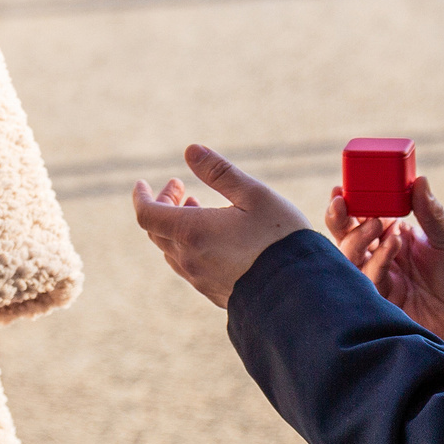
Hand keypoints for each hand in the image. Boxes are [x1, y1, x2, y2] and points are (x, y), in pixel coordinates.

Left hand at [132, 145, 310, 307]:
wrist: (300, 292)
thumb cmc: (280, 238)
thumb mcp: (254, 194)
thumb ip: (219, 172)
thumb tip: (190, 150)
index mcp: (192, 232)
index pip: (147, 214)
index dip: (142, 196)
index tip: (143, 182)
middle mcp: (189, 259)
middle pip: (157, 231)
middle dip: (163, 205)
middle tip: (181, 188)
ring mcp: (200, 280)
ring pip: (173, 250)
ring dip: (176, 225)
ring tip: (195, 206)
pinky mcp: (214, 293)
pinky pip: (190, 266)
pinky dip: (189, 244)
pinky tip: (212, 236)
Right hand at [327, 177, 443, 350]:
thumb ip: (431, 212)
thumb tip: (419, 180)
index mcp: (394, 236)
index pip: (361, 218)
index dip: (347, 206)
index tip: (340, 192)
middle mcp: (382, 257)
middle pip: (346, 239)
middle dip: (341, 222)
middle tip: (347, 207)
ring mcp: (381, 280)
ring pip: (350, 259)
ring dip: (359, 239)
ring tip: (382, 227)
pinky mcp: (383, 302)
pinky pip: (367, 281)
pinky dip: (375, 263)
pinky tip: (391, 249)